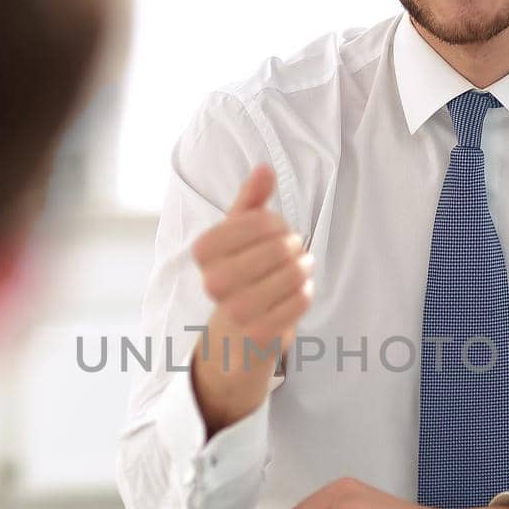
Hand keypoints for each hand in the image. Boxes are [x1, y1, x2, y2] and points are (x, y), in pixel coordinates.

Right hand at [190, 164, 312, 437]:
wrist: (235, 339)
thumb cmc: (240, 277)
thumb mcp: (237, 237)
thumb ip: (250, 201)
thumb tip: (264, 168)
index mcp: (204, 251)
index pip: (260, 220)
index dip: (276, 224)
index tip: (274, 232)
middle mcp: (212, 281)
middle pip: (280, 245)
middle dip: (294, 246)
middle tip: (292, 254)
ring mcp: (235, 310)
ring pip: (293, 272)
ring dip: (304, 269)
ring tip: (298, 271)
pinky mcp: (259, 334)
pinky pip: (300, 301)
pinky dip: (305, 294)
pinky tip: (297, 295)